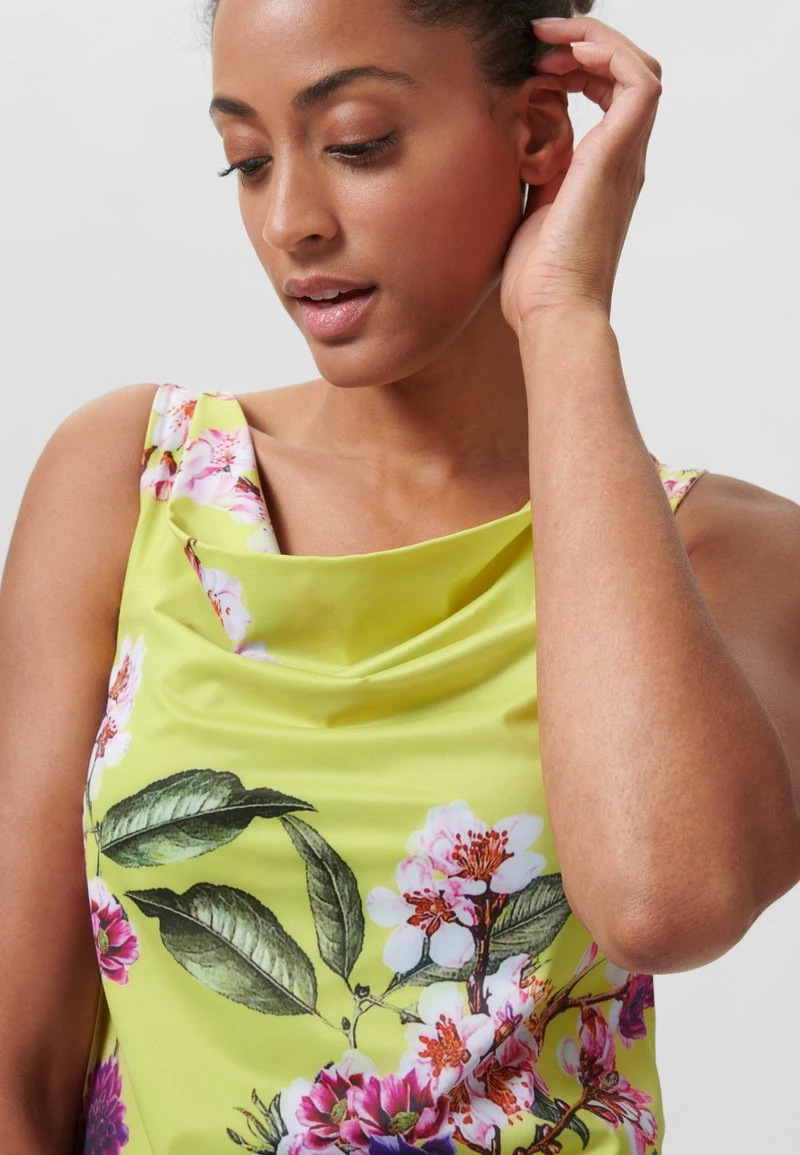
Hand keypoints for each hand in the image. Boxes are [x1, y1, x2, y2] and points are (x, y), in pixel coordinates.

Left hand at [500, 16, 662, 334]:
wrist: (551, 313)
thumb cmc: (535, 282)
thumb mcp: (526, 212)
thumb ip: (532, 174)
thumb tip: (515, 144)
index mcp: (602, 172)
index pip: (609, 95)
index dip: (577, 66)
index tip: (535, 63)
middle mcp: (621, 161)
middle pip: (629, 74)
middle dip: (587, 45)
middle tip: (540, 46)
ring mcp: (624, 158)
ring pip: (639, 69)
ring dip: (595, 41)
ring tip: (549, 43)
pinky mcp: (618, 158)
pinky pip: (637, 83)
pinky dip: (608, 55)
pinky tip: (569, 55)